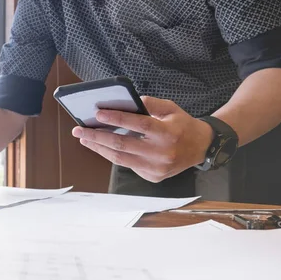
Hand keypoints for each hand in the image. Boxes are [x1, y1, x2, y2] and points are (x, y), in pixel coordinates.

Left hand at [72, 96, 213, 182]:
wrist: (202, 148)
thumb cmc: (182, 125)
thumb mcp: (170, 109)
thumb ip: (149, 104)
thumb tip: (124, 102)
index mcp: (168, 133)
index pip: (137, 125)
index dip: (116, 119)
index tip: (97, 113)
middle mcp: (162, 153)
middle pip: (123, 145)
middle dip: (97, 137)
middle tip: (79, 130)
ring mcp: (157, 168)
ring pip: (120, 159)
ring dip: (99, 148)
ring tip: (84, 138)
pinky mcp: (153, 177)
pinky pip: (127, 165)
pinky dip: (112, 155)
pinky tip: (100, 146)